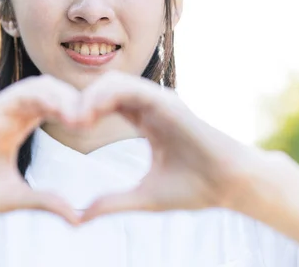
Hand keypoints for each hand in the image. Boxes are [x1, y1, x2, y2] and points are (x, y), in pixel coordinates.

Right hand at [0, 75, 81, 224]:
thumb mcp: (16, 198)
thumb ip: (46, 201)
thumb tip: (78, 218)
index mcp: (18, 126)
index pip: (54, 105)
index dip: (76, 109)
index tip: (94, 126)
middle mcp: (10, 113)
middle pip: (51, 90)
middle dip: (75, 99)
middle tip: (93, 119)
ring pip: (38, 85)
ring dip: (63, 95)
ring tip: (80, 118)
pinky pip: (20, 92)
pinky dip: (44, 97)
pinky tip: (62, 113)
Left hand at [76, 71, 258, 222]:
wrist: (230, 186)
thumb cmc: (194, 188)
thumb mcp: (143, 196)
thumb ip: (112, 203)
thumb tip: (81, 217)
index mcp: (145, 120)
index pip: (106, 103)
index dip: (85, 110)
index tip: (70, 128)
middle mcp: (151, 106)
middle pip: (106, 88)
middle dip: (83, 100)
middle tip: (69, 122)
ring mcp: (160, 102)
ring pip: (114, 82)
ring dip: (91, 96)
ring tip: (78, 119)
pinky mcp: (168, 103)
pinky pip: (131, 88)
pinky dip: (107, 95)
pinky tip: (92, 114)